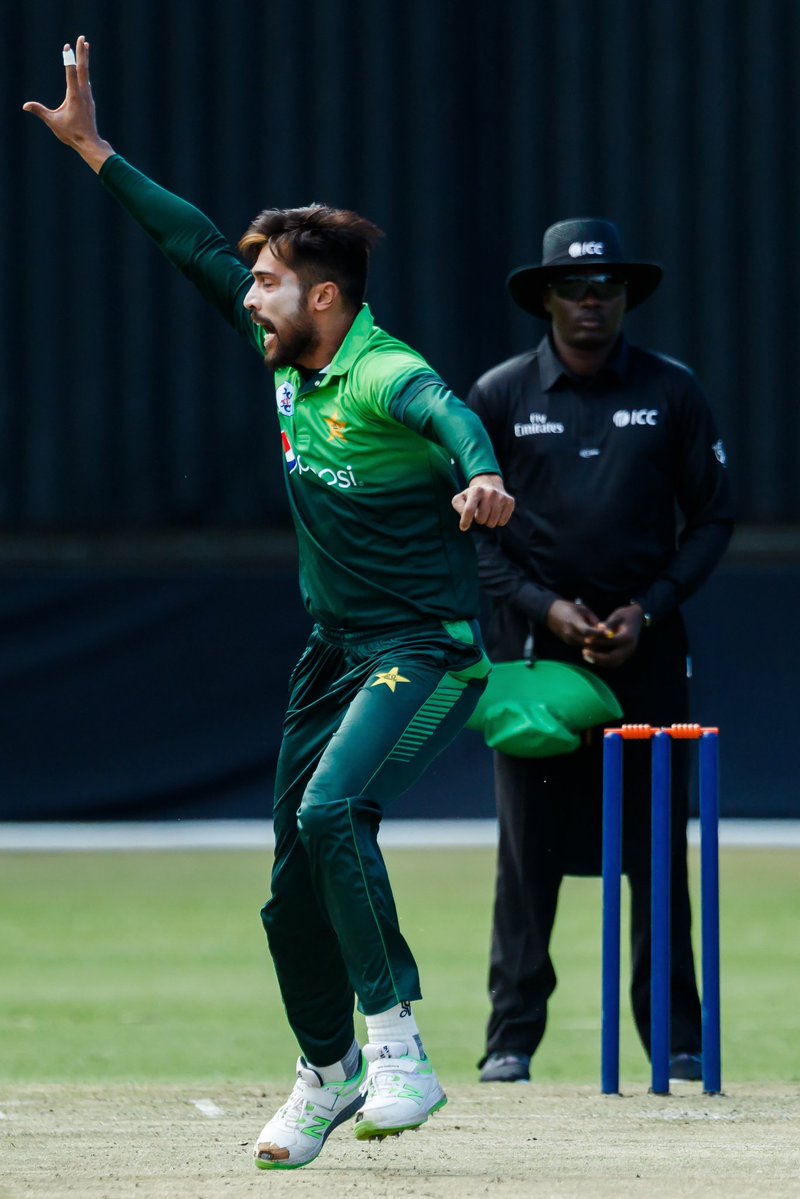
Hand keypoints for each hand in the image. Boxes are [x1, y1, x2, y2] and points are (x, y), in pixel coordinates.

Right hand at [22, 35, 114, 172]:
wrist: (89, 143)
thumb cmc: (71, 133)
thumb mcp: (53, 122)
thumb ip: (40, 111)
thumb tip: (25, 106)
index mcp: (74, 96)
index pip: (71, 73)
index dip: (69, 59)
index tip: (67, 46)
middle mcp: (83, 93)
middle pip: (83, 69)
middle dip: (82, 53)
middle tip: (83, 38)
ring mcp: (88, 96)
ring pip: (86, 74)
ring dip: (85, 59)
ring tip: (85, 47)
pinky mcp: (89, 100)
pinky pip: (86, 82)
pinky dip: (84, 72)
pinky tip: (83, 69)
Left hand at [451, 473, 514, 530]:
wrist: (490, 485)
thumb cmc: (471, 496)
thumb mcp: (460, 498)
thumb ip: (459, 508)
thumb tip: (465, 524)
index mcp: (476, 490)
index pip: (469, 510)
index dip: (465, 521)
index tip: (463, 527)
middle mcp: (490, 492)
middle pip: (481, 519)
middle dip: (478, 519)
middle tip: (479, 512)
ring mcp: (501, 497)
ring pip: (492, 523)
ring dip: (488, 521)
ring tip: (487, 512)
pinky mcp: (510, 502)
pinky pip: (502, 522)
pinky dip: (497, 521)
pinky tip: (495, 512)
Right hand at [546, 598, 607, 646]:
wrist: (550, 613)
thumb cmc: (568, 608)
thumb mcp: (582, 609)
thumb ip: (593, 620)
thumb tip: (603, 629)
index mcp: (573, 622)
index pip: (587, 631)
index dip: (599, 633)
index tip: (609, 632)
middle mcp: (570, 633)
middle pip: (588, 642)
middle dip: (600, 641)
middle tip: (611, 638)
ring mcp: (568, 639)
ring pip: (586, 646)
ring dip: (595, 643)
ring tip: (606, 639)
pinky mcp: (569, 643)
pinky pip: (582, 645)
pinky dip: (590, 643)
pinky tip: (597, 639)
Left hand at [580, 603, 643, 668]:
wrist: (637, 618)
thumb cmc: (625, 615)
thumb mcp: (617, 616)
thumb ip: (608, 624)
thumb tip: (598, 627)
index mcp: (628, 637)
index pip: (611, 642)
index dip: (598, 641)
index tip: (586, 640)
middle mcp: (630, 648)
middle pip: (612, 658)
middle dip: (597, 657)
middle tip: (584, 652)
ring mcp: (628, 653)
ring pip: (612, 662)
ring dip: (598, 661)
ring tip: (585, 655)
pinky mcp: (625, 655)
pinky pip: (613, 662)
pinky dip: (603, 661)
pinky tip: (592, 656)